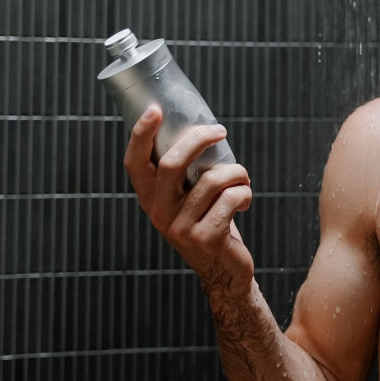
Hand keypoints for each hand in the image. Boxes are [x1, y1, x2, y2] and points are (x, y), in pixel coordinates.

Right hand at [124, 105, 255, 295]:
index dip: (140, 135)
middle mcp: (159, 213)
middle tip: (220, 131)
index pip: (134, 163)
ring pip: (213, 179)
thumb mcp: (189, 198)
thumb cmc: (211, 222)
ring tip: (242, 180)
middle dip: (199, 139)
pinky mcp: (206, 238)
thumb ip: (186, 173)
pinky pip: (231, 198)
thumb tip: (200, 128)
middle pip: (171, 164)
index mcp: (150, 198)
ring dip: (237, 172)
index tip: (155, 110)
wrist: (224, 270)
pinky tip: (245, 201)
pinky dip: (245, 192)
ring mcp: (180, 228)